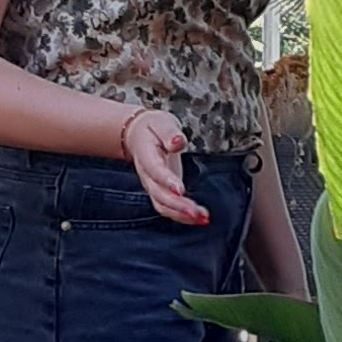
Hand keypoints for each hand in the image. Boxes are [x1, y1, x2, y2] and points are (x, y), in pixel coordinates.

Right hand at [123, 105, 207, 224]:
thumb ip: (169, 133)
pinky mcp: (161, 192)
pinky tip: (201, 218)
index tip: (180, 190)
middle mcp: (147, 175)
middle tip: (197, 213)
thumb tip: (178, 141)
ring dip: (182, 215)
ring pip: (163, 206)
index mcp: (146, 155)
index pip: (155, 170)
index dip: (166, 181)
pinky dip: (184, 216)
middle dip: (178, 206)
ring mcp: (153, 186)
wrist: (138, 136)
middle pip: (159, 194)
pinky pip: (169, 209)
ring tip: (203, 218)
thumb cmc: (153, 128)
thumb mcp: (161, 123)